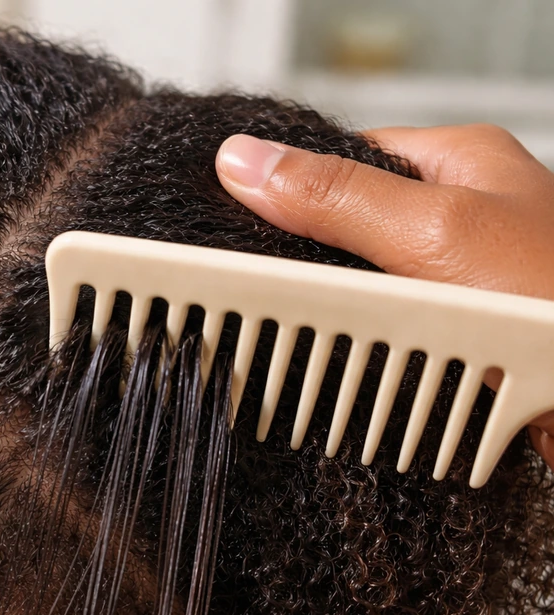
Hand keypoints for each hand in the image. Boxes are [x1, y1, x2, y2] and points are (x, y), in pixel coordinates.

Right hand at [214, 125, 553, 469]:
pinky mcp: (465, 334)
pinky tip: (343, 371)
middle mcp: (464, 213)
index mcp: (460, 163)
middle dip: (305, 260)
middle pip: (350, 224)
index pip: (343, 157)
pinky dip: (364, 349)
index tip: (234, 222)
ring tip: (291, 336)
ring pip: (369, 282)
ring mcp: (466, 277)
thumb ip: (336, 198)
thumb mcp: (434, 236)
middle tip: (256, 290)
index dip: (287, 188)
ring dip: (334, 311)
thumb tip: (244, 161)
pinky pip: (392, 330)